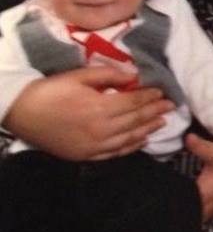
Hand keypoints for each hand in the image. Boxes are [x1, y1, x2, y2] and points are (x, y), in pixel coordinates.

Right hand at [4, 67, 172, 160]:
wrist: (22, 114)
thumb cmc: (51, 91)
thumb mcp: (79, 76)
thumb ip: (108, 76)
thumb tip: (133, 75)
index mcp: (100, 108)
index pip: (133, 102)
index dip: (150, 97)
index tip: (163, 92)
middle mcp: (101, 129)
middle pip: (135, 120)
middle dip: (155, 112)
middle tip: (171, 105)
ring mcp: (94, 146)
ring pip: (129, 138)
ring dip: (148, 129)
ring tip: (162, 122)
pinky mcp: (86, 156)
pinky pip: (115, 153)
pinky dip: (131, 146)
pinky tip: (142, 140)